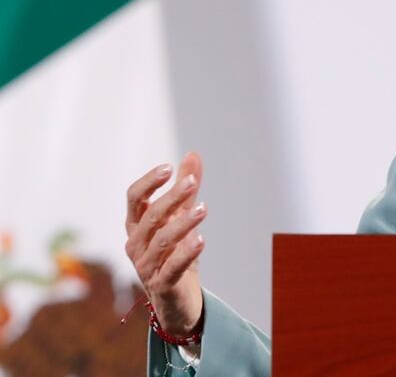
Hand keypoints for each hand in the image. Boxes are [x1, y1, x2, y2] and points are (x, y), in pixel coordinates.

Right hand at [125, 151, 205, 335]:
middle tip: (191, 183)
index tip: (169, 168)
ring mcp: (146, 266)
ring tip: (203, 210)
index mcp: (137, 226)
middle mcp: (136, 244)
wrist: (177, 299)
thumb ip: (185, 188)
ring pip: (162, 241)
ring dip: (183, 223)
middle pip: (150, 217)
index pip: (134, 199)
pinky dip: (186, 253)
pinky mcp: (161, 285)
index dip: (149, 182)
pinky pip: (172, 267)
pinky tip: (201, 240)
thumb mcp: (181, 217)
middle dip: (171, 198)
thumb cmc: (174, 253)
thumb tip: (192, 154)